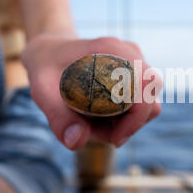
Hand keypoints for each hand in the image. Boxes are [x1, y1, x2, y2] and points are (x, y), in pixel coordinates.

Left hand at [21, 33, 161, 149]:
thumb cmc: (45, 68)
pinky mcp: (135, 74)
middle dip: (128, 124)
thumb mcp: (42, 91)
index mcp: (113, 51)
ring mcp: (135, 64)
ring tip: (90, 121)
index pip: (145, 87)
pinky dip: (122, 116)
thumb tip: (78, 141)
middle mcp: (130, 54)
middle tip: (94, 130)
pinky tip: (96, 114)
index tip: (114, 138)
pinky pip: (139, 103)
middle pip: (150, 100)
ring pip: (147, 105)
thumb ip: (58, 117)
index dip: (136, 119)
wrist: (49, 50)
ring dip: (124, 122)